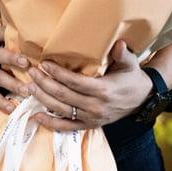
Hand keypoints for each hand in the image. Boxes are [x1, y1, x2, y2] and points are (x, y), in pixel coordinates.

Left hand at [27, 40, 153, 131]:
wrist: (143, 99)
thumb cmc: (132, 78)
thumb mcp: (131, 64)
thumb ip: (123, 54)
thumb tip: (118, 44)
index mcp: (104, 90)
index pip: (74, 82)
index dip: (57, 73)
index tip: (44, 63)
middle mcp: (96, 106)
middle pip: (63, 95)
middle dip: (44, 83)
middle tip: (31, 71)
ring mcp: (91, 118)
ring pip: (61, 110)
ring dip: (42, 99)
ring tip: (28, 87)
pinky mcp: (89, 125)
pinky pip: (67, 127)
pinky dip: (50, 123)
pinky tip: (36, 116)